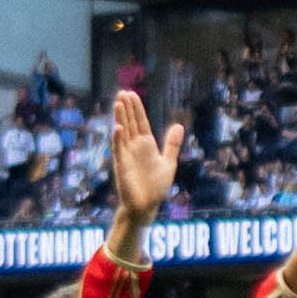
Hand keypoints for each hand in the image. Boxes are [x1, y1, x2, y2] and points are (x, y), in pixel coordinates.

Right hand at [102, 87, 178, 221]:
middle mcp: (134, 147)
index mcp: (146, 145)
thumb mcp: (168, 162)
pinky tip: (118, 127)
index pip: (140, 122)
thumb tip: (179, 125)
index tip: (131, 94)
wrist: (147, 205)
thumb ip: (172, 144)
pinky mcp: (121, 165)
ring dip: (120, 118)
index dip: (136, 108)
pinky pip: (119, 150)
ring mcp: (127, 155)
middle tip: (123, 92)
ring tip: (118, 103)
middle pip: (130, 123)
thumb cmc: (156, 186)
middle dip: (127, 108)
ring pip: (122, 132)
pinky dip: (118, 139)